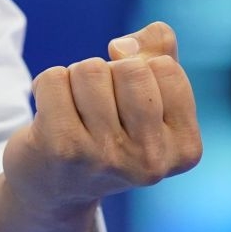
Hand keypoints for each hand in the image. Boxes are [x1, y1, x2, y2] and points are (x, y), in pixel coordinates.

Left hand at [0, 21, 202, 222]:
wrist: (55, 185)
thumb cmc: (110, 129)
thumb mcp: (149, 94)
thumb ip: (158, 51)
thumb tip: (124, 46)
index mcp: (184, 149)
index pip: (165, 67)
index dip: (140, 67)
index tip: (128, 99)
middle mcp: (150, 160)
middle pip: (130, 67)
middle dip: (109, 71)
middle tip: (98, 104)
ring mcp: (107, 157)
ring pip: (90, 69)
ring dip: (77, 78)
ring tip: (75, 110)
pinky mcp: (63, 149)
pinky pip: (53, 78)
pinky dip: (46, 85)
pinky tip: (51, 115)